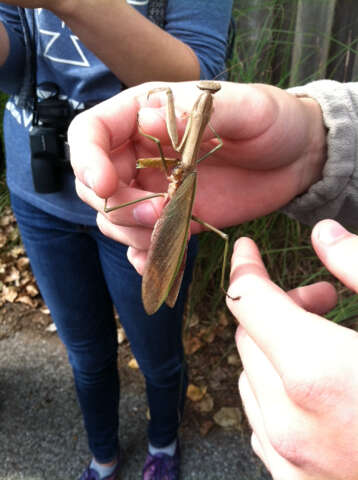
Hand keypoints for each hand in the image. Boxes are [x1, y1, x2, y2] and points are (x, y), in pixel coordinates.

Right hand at [68, 81, 326, 272]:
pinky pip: (142, 241)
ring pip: (114, 218)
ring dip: (132, 233)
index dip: (86, 159)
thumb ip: (197, 113)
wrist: (296, 158)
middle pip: (95, 184)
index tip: (104, 185)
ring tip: (172, 230)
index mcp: (146, 113)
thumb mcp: (246, 109)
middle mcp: (141, 152)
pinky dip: (145, 255)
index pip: (91, 132)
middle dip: (118, 206)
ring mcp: (155, 188)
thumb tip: (148, 118)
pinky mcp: (172, 216)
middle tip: (158, 213)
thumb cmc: (273, 122)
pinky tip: (163, 260)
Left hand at [227, 219, 357, 479]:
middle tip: (323, 297)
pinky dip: (280, 391)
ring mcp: (294, 464)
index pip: (248, 299)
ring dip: (277, 349)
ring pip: (252, 380)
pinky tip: (319, 389)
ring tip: (325, 342)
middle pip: (249, 338)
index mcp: (316, 373)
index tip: (248, 249)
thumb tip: (325, 236)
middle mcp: (292, 424)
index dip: (246, 266)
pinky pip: (266, 424)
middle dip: (277, 307)